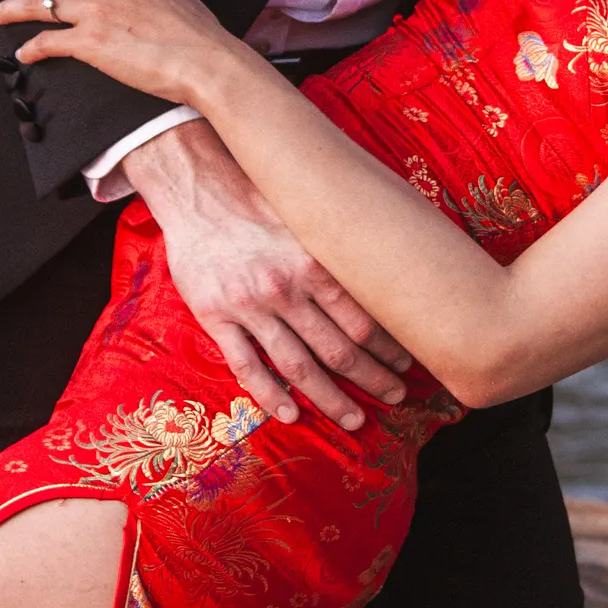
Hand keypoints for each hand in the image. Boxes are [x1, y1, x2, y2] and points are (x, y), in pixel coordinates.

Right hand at [122, 120, 413, 429]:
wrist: (198, 189)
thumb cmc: (259, 199)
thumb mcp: (308, 216)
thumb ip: (339, 249)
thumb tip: (387, 267)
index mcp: (315, 263)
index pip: (364, 319)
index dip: (390, 347)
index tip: (409, 362)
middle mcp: (286, 289)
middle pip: (338, 350)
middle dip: (373, 378)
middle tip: (397, 396)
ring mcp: (250, 307)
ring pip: (298, 366)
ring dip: (331, 398)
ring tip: (355, 418)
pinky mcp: (216, 317)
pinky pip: (247, 365)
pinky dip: (270, 395)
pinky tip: (290, 415)